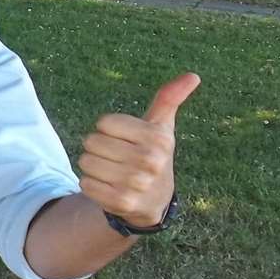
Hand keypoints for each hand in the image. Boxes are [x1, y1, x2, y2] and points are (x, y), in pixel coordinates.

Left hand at [76, 73, 198, 227]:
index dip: (108, 129)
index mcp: (157, 137)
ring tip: (112, 172)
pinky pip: (86, 184)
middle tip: (116, 157)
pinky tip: (109, 188)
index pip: (104, 122)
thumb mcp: (161, 127)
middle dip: (97, 148)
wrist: (154, 201)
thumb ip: (169, 99)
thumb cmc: (152, 154)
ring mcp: (137, 184)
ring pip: (86, 162)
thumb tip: (193, 75)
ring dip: (92, 167)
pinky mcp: (122, 203)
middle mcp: (150, 160)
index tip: (124, 139)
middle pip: (92, 142)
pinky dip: (91, 185)